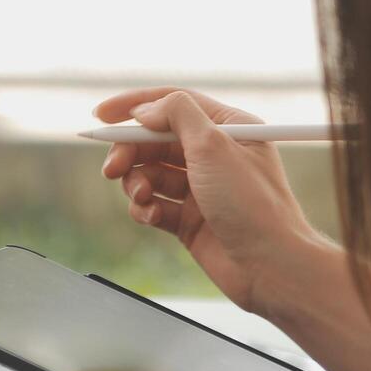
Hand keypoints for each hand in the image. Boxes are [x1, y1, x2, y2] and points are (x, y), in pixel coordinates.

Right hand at [92, 88, 318, 315]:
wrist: (270, 266)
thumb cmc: (253, 205)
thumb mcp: (214, 144)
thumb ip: (176, 114)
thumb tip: (144, 110)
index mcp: (228, 128)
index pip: (173, 104)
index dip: (134, 106)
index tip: (100, 115)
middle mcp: (214, 155)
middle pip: (155, 141)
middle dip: (129, 152)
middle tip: (112, 169)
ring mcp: (201, 189)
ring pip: (150, 174)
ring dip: (137, 184)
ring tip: (142, 198)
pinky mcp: (190, 220)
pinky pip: (154, 205)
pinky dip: (146, 209)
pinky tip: (152, 217)